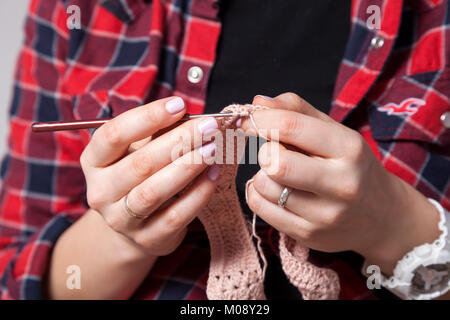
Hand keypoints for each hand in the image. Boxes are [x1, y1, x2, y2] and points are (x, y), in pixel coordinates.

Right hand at [80, 96, 220, 256]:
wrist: (134, 225)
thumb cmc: (139, 177)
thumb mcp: (138, 151)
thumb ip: (159, 133)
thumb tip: (196, 117)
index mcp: (94, 162)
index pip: (114, 135)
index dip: (148, 117)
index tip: (179, 104)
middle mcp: (101, 192)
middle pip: (140, 163)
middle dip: (180, 141)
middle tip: (209, 126)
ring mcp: (122, 219)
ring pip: (155, 191)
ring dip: (188, 167)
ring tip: (213, 149)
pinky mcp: (148, 238)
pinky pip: (176, 215)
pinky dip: (198, 193)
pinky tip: (213, 174)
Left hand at [243, 93, 440, 274]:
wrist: (381, 216)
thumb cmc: (351, 166)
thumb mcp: (334, 132)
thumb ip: (297, 111)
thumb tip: (258, 102)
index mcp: (349, 149)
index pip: (292, 127)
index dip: (261, 120)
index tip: (249, 120)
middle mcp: (341, 184)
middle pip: (276, 163)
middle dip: (265, 152)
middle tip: (272, 151)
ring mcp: (325, 215)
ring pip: (265, 186)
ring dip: (262, 174)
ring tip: (279, 173)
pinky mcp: (308, 234)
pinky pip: (261, 208)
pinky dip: (257, 193)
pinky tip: (273, 189)